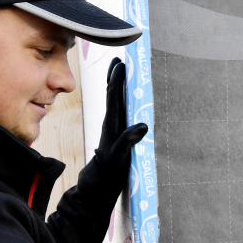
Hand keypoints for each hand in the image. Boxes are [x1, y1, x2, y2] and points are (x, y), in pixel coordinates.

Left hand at [94, 58, 147, 174]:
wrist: (99, 184)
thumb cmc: (109, 172)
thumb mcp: (119, 157)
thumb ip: (128, 141)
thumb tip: (142, 125)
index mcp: (112, 124)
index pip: (114, 97)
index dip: (117, 79)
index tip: (121, 63)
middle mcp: (112, 122)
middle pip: (113, 94)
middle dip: (116, 76)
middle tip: (121, 58)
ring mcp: (114, 127)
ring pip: (115, 101)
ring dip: (119, 85)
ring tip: (122, 70)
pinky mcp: (117, 132)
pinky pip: (120, 110)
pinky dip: (122, 99)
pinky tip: (127, 96)